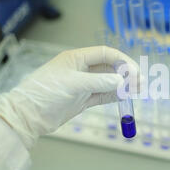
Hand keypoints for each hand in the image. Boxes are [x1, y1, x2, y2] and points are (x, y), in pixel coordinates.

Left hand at [0, 46, 138, 149]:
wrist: (29, 116)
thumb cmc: (45, 93)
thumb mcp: (73, 84)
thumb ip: (99, 82)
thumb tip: (121, 81)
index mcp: (77, 58)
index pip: (105, 54)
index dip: (122, 61)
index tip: (134, 71)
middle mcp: (82, 69)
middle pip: (110, 67)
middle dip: (126, 73)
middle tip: (140, 82)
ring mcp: (83, 85)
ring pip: (109, 82)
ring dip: (124, 85)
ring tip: (138, 90)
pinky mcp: (83, 100)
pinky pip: (104, 95)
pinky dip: (116, 95)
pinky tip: (126, 97)